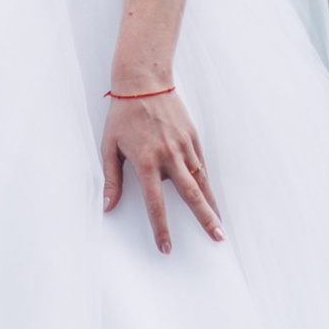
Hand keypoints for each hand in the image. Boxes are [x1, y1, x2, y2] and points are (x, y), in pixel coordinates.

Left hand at [100, 89, 222, 252]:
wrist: (143, 81)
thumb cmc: (122, 115)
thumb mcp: (109, 147)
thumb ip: (111, 179)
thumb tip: (107, 207)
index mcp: (146, 162)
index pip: (155, 203)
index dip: (161, 228)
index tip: (166, 247)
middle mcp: (168, 157)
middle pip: (191, 195)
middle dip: (205, 219)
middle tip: (218, 239)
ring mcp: (183, 146)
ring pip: (202, 182)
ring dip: (212, 205)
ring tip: (221, 225)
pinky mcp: (192, 137)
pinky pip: (202, 166)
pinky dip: (207, 183)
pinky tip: (212, 198)